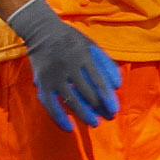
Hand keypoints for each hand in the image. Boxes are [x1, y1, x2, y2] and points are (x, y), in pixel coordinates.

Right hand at [6, 0, 122, 130]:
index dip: (107, 98)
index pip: (98, 81)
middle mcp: (68, 67)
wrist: (42, 31)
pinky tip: (69, 127)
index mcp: (83, 56)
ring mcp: (53, 76)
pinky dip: (59, 117)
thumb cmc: (72, 40)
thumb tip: (117, 85)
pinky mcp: (42, 83)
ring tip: (94, 123)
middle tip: (108, 117)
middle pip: (86, 93)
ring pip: (70, 100)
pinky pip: (50, 104)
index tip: (114, 109)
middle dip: (99, 108)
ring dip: (83, 115)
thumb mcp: (91, 45)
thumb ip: (105, 63)